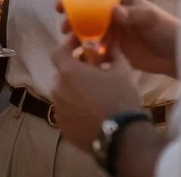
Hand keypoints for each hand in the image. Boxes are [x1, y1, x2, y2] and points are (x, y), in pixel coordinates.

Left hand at [50, 36, 143, 153]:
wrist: (121, 137)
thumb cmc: (120, 99)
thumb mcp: (122, 72)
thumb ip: (114, 54)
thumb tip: (113, 43)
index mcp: (69, 72)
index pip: (57, 52)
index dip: (67, 46)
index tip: (79, 46)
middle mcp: (58, 88)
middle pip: (61, 73)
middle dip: (74, 70)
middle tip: (91, 73)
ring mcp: (58, 108)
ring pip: (63, 93)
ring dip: (74, 90)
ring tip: (93, 95)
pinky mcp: (62, 125)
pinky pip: (66, 111)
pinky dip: (74, 108)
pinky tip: (90, 113)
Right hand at [57, 0, 178, 76]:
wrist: (177, 56)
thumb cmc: (167, 30)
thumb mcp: (150, 19)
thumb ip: (132, 14)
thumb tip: (113, 10)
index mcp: (120, 0)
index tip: (62, 4)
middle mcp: (113, 14)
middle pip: (87, 12)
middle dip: (72, 18)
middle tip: (63, 27)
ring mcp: (113, 32)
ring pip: (89, 31)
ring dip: (77, 35)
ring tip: (71, 43)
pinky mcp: (115, 49)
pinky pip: (97, 48)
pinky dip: (88, 51)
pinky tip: (82, 57)